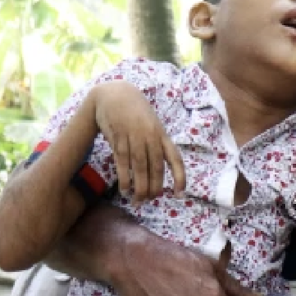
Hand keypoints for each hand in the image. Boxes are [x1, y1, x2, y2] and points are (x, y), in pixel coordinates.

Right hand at [92, 80, 185, 202]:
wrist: (115, 94)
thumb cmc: (137, 113)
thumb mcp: (153, 125)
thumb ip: (157, 145)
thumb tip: (157, 171)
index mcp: (162, 135)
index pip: (175, 158)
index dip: (179, 177)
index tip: (180, 194)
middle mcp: (151, 137)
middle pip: (156, 167)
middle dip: (154, 187)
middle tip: (150, 200)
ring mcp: (134, 137)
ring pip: (139, 167)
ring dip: (139, 186)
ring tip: (138, 200)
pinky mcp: (118, 137)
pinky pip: (122, 161)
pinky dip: (124, 177)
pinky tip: (124, 189)